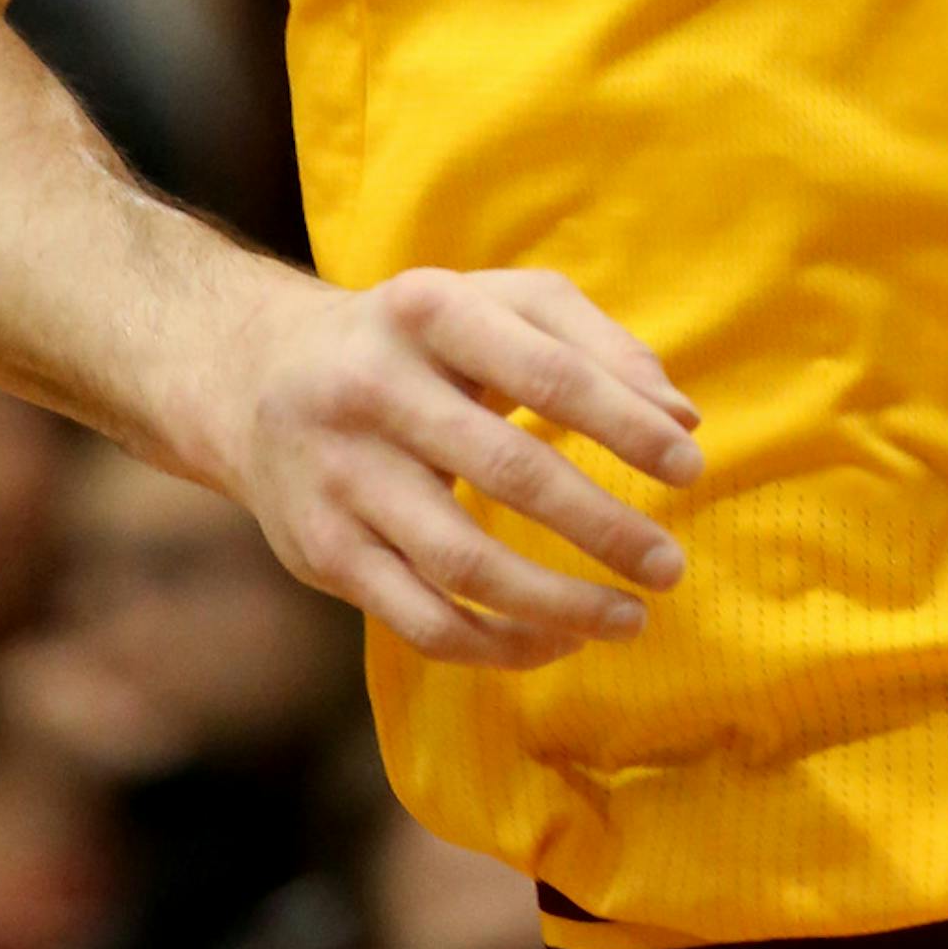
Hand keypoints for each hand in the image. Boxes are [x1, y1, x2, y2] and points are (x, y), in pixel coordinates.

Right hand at [225, 264, 701, 667]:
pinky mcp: (322, 553)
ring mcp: (341, 477)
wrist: (257, 379)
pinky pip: (420, 620)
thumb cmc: (420, 340)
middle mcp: (373, 389)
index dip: (625, 424)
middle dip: (603, 527)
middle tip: (671, 566)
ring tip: (632, 620)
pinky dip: (498, 645)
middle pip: (510, 472)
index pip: (547, 371)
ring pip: (463, 564)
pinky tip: (557, 640)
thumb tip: (683, 421)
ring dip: (559, 604)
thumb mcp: (497, 303)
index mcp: (428, 309)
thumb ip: (596, 344)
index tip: (691, 468)